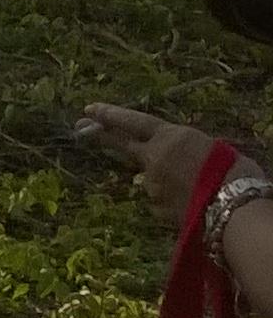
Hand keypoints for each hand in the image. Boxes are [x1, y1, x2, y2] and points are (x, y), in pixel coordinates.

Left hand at [80, 103, 257, 230]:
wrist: (236, 208)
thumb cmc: (236, 173)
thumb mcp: (212, 150)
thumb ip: (185, 151)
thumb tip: (181, 160)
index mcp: (170, 137)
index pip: (134, 122)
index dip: (111, 115)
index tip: (89, 109)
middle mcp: (154, 158)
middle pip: (123, 144)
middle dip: (102, 135)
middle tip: (80, 127)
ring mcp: (151, 184)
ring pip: (154, 181)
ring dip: (169, 184)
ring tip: (200, 190)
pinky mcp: (156, 208)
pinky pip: (164, 203)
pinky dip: (176, 204)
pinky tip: (196, 207)